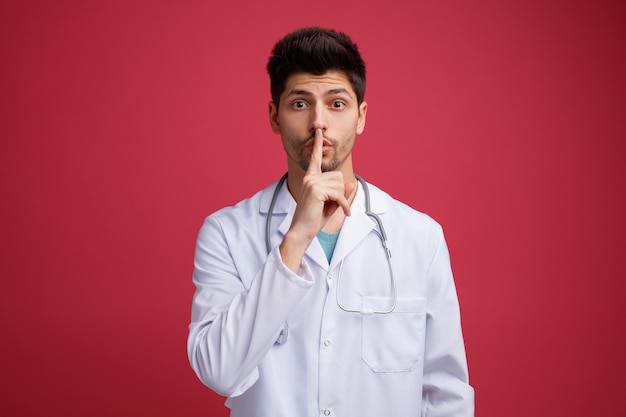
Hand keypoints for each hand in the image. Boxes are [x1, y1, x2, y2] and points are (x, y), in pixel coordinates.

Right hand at [279, 129, 355, 271]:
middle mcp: (310, 177)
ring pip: (340, 185)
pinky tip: (344, 213)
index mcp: (311, 178)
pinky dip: (344, 205)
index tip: (319, 132)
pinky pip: (339, 194)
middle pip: (338, 176)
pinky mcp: (317, 190)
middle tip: (331, 205)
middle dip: (339, 192)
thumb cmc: (314, 219)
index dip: (318, 144)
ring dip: (341, 200)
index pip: (316, 158)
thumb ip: (341, 193)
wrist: (302, 231)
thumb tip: (351, 183)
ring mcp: (312, 182)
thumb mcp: (331, 204)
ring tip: (331, 209)